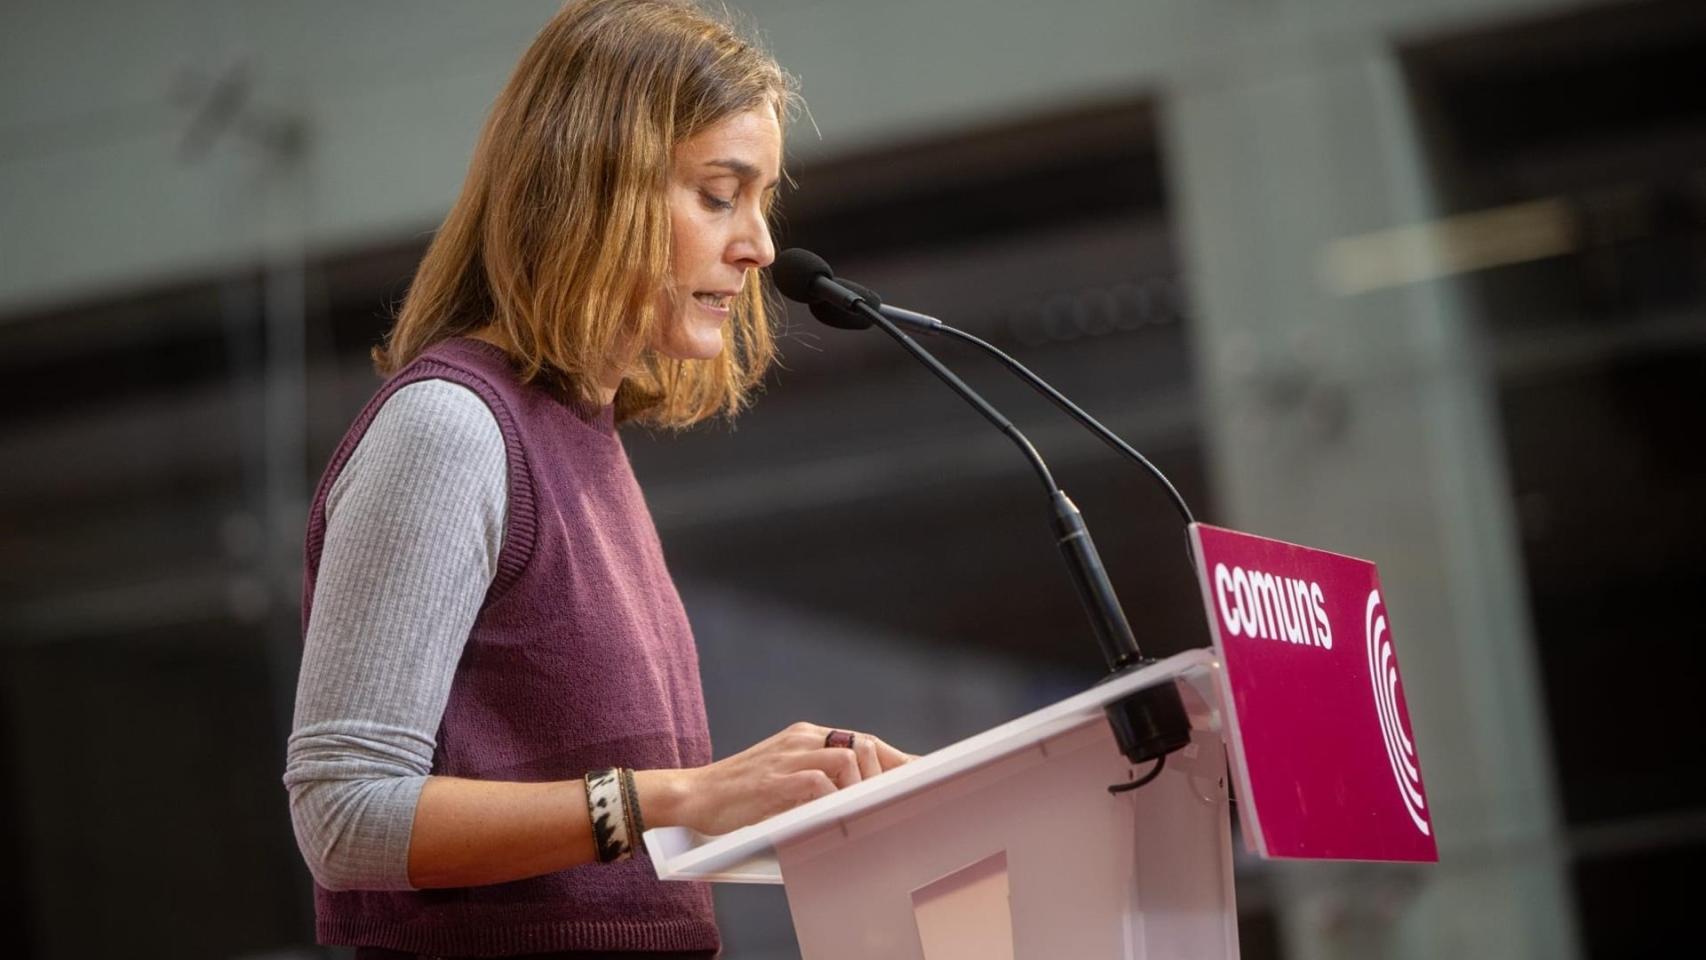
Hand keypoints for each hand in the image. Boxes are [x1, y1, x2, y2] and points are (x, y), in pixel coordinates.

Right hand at [661, 722, 914, 836]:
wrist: (693, 796)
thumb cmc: (740, 797)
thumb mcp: (785, 779)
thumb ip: (819, 781)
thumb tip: (862, 797)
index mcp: (805, 737)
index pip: (861, 740)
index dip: (896, 758)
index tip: (923, 773)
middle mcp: (801, 740)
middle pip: (862, 744)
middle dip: (888, 772)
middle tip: (904, 797)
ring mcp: (788, 757)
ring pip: (848, 757)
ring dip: (864, 785)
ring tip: (871, 808)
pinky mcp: (776, 779)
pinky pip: (820, 782)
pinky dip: (837, 798)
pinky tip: (844, 813)